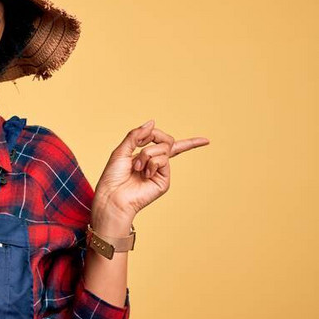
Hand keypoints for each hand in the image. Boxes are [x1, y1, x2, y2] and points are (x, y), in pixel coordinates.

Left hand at [93, 119, 209, 221]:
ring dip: (146, 154)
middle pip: (167, 141)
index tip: (205, 140)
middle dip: (153, 137)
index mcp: (146, 156)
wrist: (113, 196)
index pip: (168, 145)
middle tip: (139, 147)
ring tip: (136, 167)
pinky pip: (162, 160)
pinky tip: (144, 174)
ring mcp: (161, 172)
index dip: (189, 143)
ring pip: (163, 148)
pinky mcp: (164, 181)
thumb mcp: (121, 150)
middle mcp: (156, 164)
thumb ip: (136, 136)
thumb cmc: (113, 177)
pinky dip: (151, 163)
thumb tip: (152, 122)